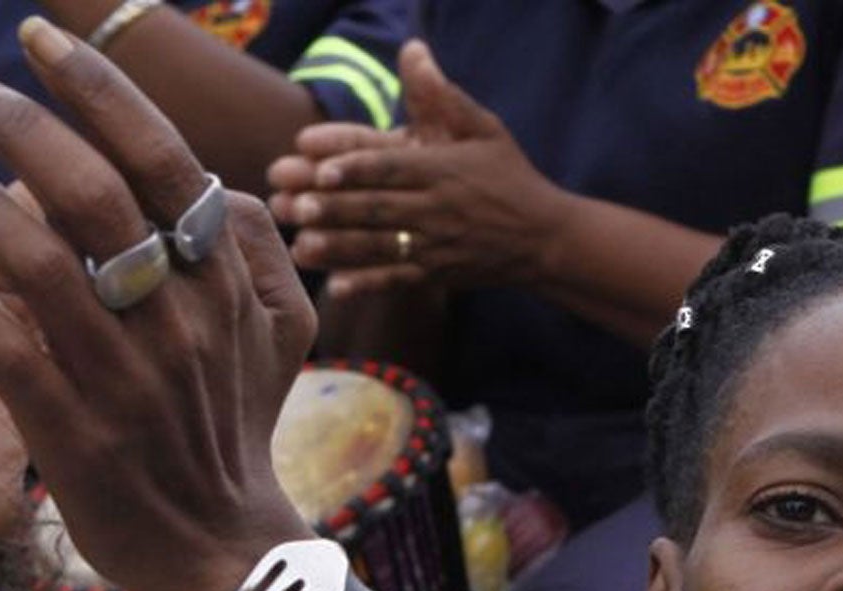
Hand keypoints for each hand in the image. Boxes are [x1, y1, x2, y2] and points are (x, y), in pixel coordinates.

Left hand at [0, 23, 314, 590]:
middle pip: (91, 191)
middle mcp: (179, 321)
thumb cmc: (235, 428)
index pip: (160, 157)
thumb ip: (259, 247)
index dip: (96, 87)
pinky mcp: (75, 435)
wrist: (221, 549)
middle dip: (15, 119)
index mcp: (226, 282)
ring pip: (38, 261)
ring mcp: (126, 381)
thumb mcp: (283, 333)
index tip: (36, 38)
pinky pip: (3, 346)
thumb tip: (220, 181)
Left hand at [264, 40, 568, 297]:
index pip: (393, 168)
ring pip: (381, 248)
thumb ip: (443, 94)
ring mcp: (435, 246)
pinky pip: (397, 281)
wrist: (544, 238)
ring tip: (303, 245)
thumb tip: (413, 50)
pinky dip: (366, 285)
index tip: (323, 169)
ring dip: (339, 248)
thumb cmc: (509, 176)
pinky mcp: (436, 275)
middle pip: (379, 209)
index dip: (357, 169)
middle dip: (337, 209)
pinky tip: (335, 288)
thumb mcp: (484, 128)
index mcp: (443, 170)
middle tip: (298, 206)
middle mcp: (437, 209)